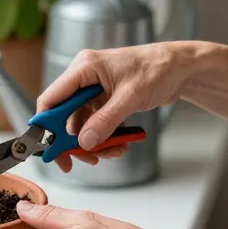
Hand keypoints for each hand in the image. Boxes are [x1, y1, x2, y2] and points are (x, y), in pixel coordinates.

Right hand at [38, 43, 189, 171]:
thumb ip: (105, 121)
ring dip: (92, 142)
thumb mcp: (130, 97)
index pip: (52, 98)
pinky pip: (96, 123)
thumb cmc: (158, 69)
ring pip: (82, 123)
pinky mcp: (106, 99)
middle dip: (73, 139)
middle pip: (65, 115)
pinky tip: (117, 146)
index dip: (45, 124)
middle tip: (80, 160)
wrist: (181, 68)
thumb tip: (85, 142)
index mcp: (84, 68)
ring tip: (109, 153)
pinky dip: (104, 137)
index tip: (48, 147)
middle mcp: (85, 78)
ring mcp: (95, 90)